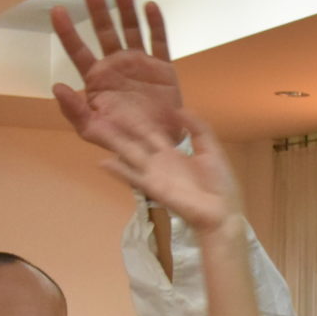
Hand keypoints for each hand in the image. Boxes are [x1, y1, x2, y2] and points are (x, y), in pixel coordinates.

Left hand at [51, 0, 181, 151]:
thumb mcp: (93, 130)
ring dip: (124, 8)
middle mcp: (116, 65)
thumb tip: (56, 87)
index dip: (67, 31)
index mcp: (97, 79)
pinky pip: (158, 41)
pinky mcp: (162, 67)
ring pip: (130, 29)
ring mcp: (139, 64)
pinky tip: (149, 6)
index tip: (57, 10)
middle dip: (97, 9)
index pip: (78, 50)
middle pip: (104, 31)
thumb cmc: (124, 139)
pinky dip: (155, 24)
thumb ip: (74, 111)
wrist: (158, 146)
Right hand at [96, 108, 240, 237]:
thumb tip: (180, 108)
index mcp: (173, 151)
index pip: (151, 131)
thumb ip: (198, 128)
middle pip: (136, 140)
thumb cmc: (219, 184)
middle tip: (101, 110)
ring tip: (95, 129)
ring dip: (114, 143)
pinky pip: (133, 178)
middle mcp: (160, 161)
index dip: (139, 119)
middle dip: (120, 127)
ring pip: (130, 154)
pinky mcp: (153, 188)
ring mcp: (154, 174)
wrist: (222, 212)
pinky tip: (103, 162)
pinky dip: (118, 170)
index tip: (123, 103)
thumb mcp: (212, 150)